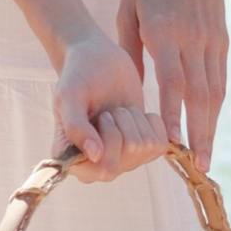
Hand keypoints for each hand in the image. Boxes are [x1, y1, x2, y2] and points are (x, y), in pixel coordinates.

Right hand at [52, 31, 168, 180]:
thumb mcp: (70, 96)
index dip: (110, 139)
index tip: (101, 116)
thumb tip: (95, 156)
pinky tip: (134, 114)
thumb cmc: (79, 77)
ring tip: (117, 110)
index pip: (104, 169)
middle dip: (123, 122)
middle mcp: (97, 166)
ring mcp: (122, 160)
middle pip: (129, 154)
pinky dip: (151, 120)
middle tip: (109, 111)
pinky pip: (161, 143)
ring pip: (145, 146)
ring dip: (133, 118)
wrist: (98, 61)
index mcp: (74, 161)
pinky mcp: (144, 149)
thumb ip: (76, 126)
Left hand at [116, 0, 226, 169]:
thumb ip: (131, 48)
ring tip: (206, 155)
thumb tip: (134, 89)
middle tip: (198, 167)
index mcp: (165, 31)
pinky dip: (216, 104)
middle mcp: (193, 38)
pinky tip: (211, 123)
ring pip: (214, 90)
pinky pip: (220, 77)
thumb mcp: (128, 6)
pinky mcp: (222, 37)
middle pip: (199, 95)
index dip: (173, 116)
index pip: (172, 82)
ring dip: (211, 125)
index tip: (171, 145)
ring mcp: (211, 39)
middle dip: (199, 134)